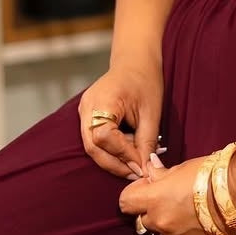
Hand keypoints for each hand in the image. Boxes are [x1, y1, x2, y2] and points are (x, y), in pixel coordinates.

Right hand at [78, 64, 163, 178]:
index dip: (123, 155)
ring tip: (135, 165)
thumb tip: (145, 168)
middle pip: (93, 146)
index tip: (141, 167)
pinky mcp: (87, 114)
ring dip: (113, 159)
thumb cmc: (146, 81)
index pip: (105, 137)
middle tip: (137, 173)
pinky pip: (94, 138)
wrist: (136, 61)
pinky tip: (128, 151)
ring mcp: (84, 110)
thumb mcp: (151, 112)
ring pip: (92, 146)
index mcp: (103, 101)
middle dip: (115, 164)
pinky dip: (110, 149)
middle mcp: (87, 107)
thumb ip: (146, 141)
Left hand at [118, 153, 220, 234]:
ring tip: (185, 208)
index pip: (125, 202)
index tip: (147, 184)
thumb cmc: (211, 174)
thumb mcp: (182, 168)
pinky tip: (195, 218)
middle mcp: (160, 222)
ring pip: (159, 230)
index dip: (134, 192)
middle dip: (150, 208)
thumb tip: (149, 169)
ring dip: (165, 220)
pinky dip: (180, 230)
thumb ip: (161, 174)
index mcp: (154, 200)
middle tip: (167, 196)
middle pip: (141, 219)